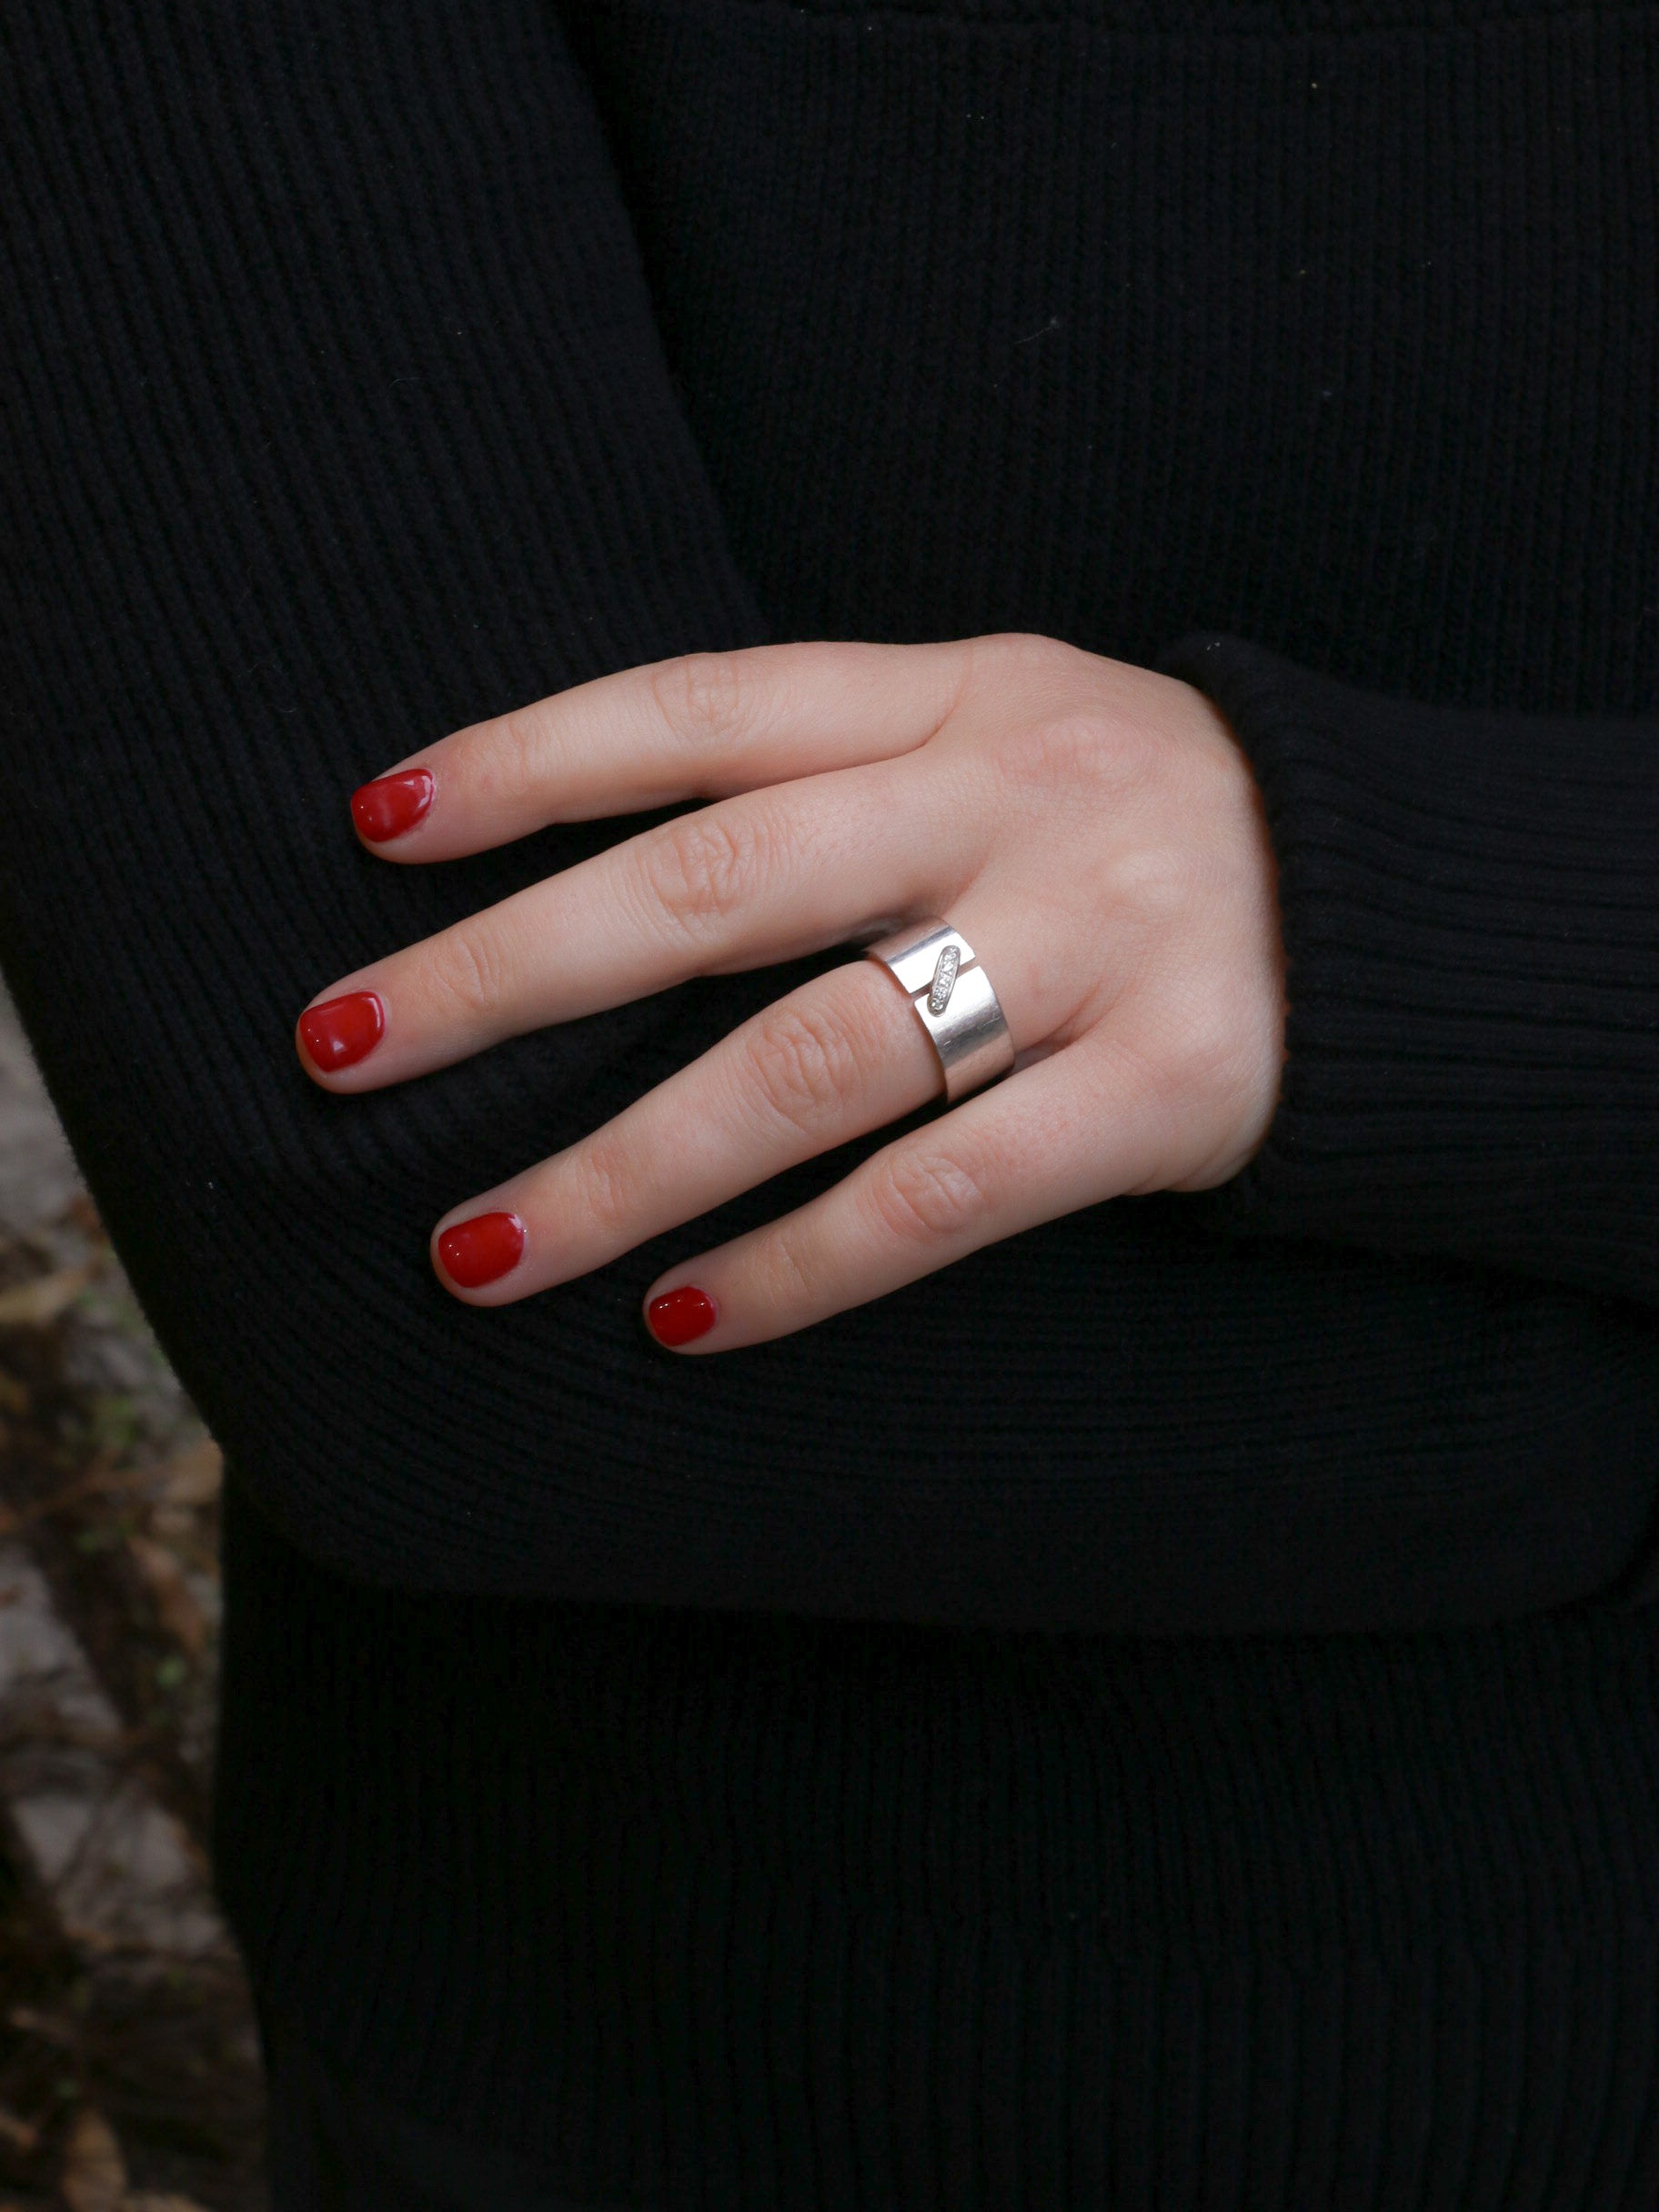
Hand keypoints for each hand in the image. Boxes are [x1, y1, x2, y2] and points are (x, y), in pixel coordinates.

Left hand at [296, 636, 1285, 1350]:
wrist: (1401, 910)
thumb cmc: (1140, 824)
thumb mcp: (1009, 731)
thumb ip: (841, 770)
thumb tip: (597, 864)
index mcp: (959, 695)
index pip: (704, 706)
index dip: (531, 760)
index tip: (377, 824)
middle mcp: (1011, 801)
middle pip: (714, 883)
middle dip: (505, 971)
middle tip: (341, 1050)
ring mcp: (1092, 947)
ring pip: (809, 1062)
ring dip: (624, 1168)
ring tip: (481, 1251)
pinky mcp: (1165, 1093)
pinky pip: (944, 1194)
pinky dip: (801, 1265)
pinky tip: (686, 1319)